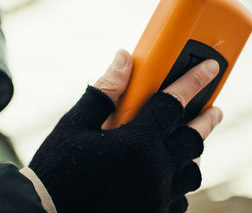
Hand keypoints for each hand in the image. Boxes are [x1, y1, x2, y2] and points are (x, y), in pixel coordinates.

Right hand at [29, 50, 221, 212]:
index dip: (193, 81)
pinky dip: (178, 183)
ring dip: (192, 153)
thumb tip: (123, 59)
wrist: (46, 211)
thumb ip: (105, 91)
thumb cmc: (57, 166)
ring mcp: (155, 198)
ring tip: (188, 142)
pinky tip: (167, 174)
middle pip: (192, 139)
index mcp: (135, 143)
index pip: (173, 103)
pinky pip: (179, 199)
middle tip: (211, 109)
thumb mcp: (76, 124)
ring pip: (191, 172)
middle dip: (205, 120)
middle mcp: (153, 172)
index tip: (209, 69)